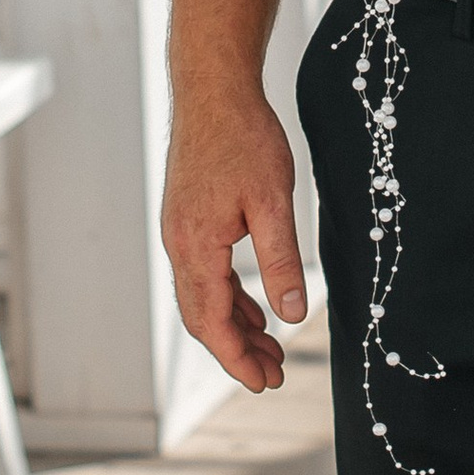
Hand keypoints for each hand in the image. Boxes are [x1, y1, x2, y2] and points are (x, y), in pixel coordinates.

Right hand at [162, 78, 307, 391]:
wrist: (213, 91)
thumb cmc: (244, 139)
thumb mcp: (273, 203)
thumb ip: (281, 261)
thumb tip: (293, 316)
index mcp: (196, 246)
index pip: (212, 322)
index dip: (238, 358)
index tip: (264, 382)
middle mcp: (180, 245)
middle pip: (203, 317)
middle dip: (237, 350)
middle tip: (273, 375)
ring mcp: (181, 232)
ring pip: (204, 296)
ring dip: (235, 326)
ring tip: (270, 350)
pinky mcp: (189, 219)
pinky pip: (206, 273)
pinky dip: (230, 297)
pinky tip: (254, 308)